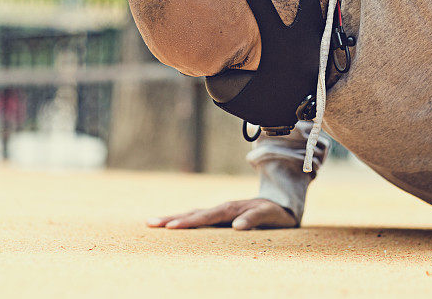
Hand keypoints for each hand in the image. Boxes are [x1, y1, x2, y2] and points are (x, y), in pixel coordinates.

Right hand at [146, 198, 297, 229]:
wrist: (280, 204)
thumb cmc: (275, 213)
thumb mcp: (269, 216)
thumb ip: (254, 219)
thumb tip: (236, 227)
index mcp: (231, 209)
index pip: (206, 217)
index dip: (189, 222)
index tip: (171, 227)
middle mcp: (222, 208)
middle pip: (193, 213)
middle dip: (171, 218)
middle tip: (151, 223)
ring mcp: (219, 211)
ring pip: (192, 214)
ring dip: (172, 218)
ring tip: (152, 222)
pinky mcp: (219, 215)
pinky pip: (197, 217)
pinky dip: (182, 219)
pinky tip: (169, 224)